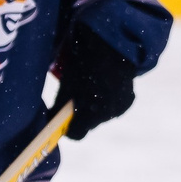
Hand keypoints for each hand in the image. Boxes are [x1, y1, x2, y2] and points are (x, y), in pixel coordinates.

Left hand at [52, 26, 137, 140]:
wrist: (111, 47)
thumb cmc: (82, 66)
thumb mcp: (66, 85)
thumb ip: (59, 106)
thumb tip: (51, 117)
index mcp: (89, 115)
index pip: (76, 134)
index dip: (68, 129)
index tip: (62, 120)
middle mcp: (106, 116)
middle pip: (90, 124)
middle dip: (82, 115)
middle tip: (76, 98)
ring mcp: (119, 108)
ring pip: (103, 114)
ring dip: (97, 106)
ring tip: (92, 87)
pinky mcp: (129, 99)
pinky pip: (115, 105)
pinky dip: (110, 98)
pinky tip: (105, 83)